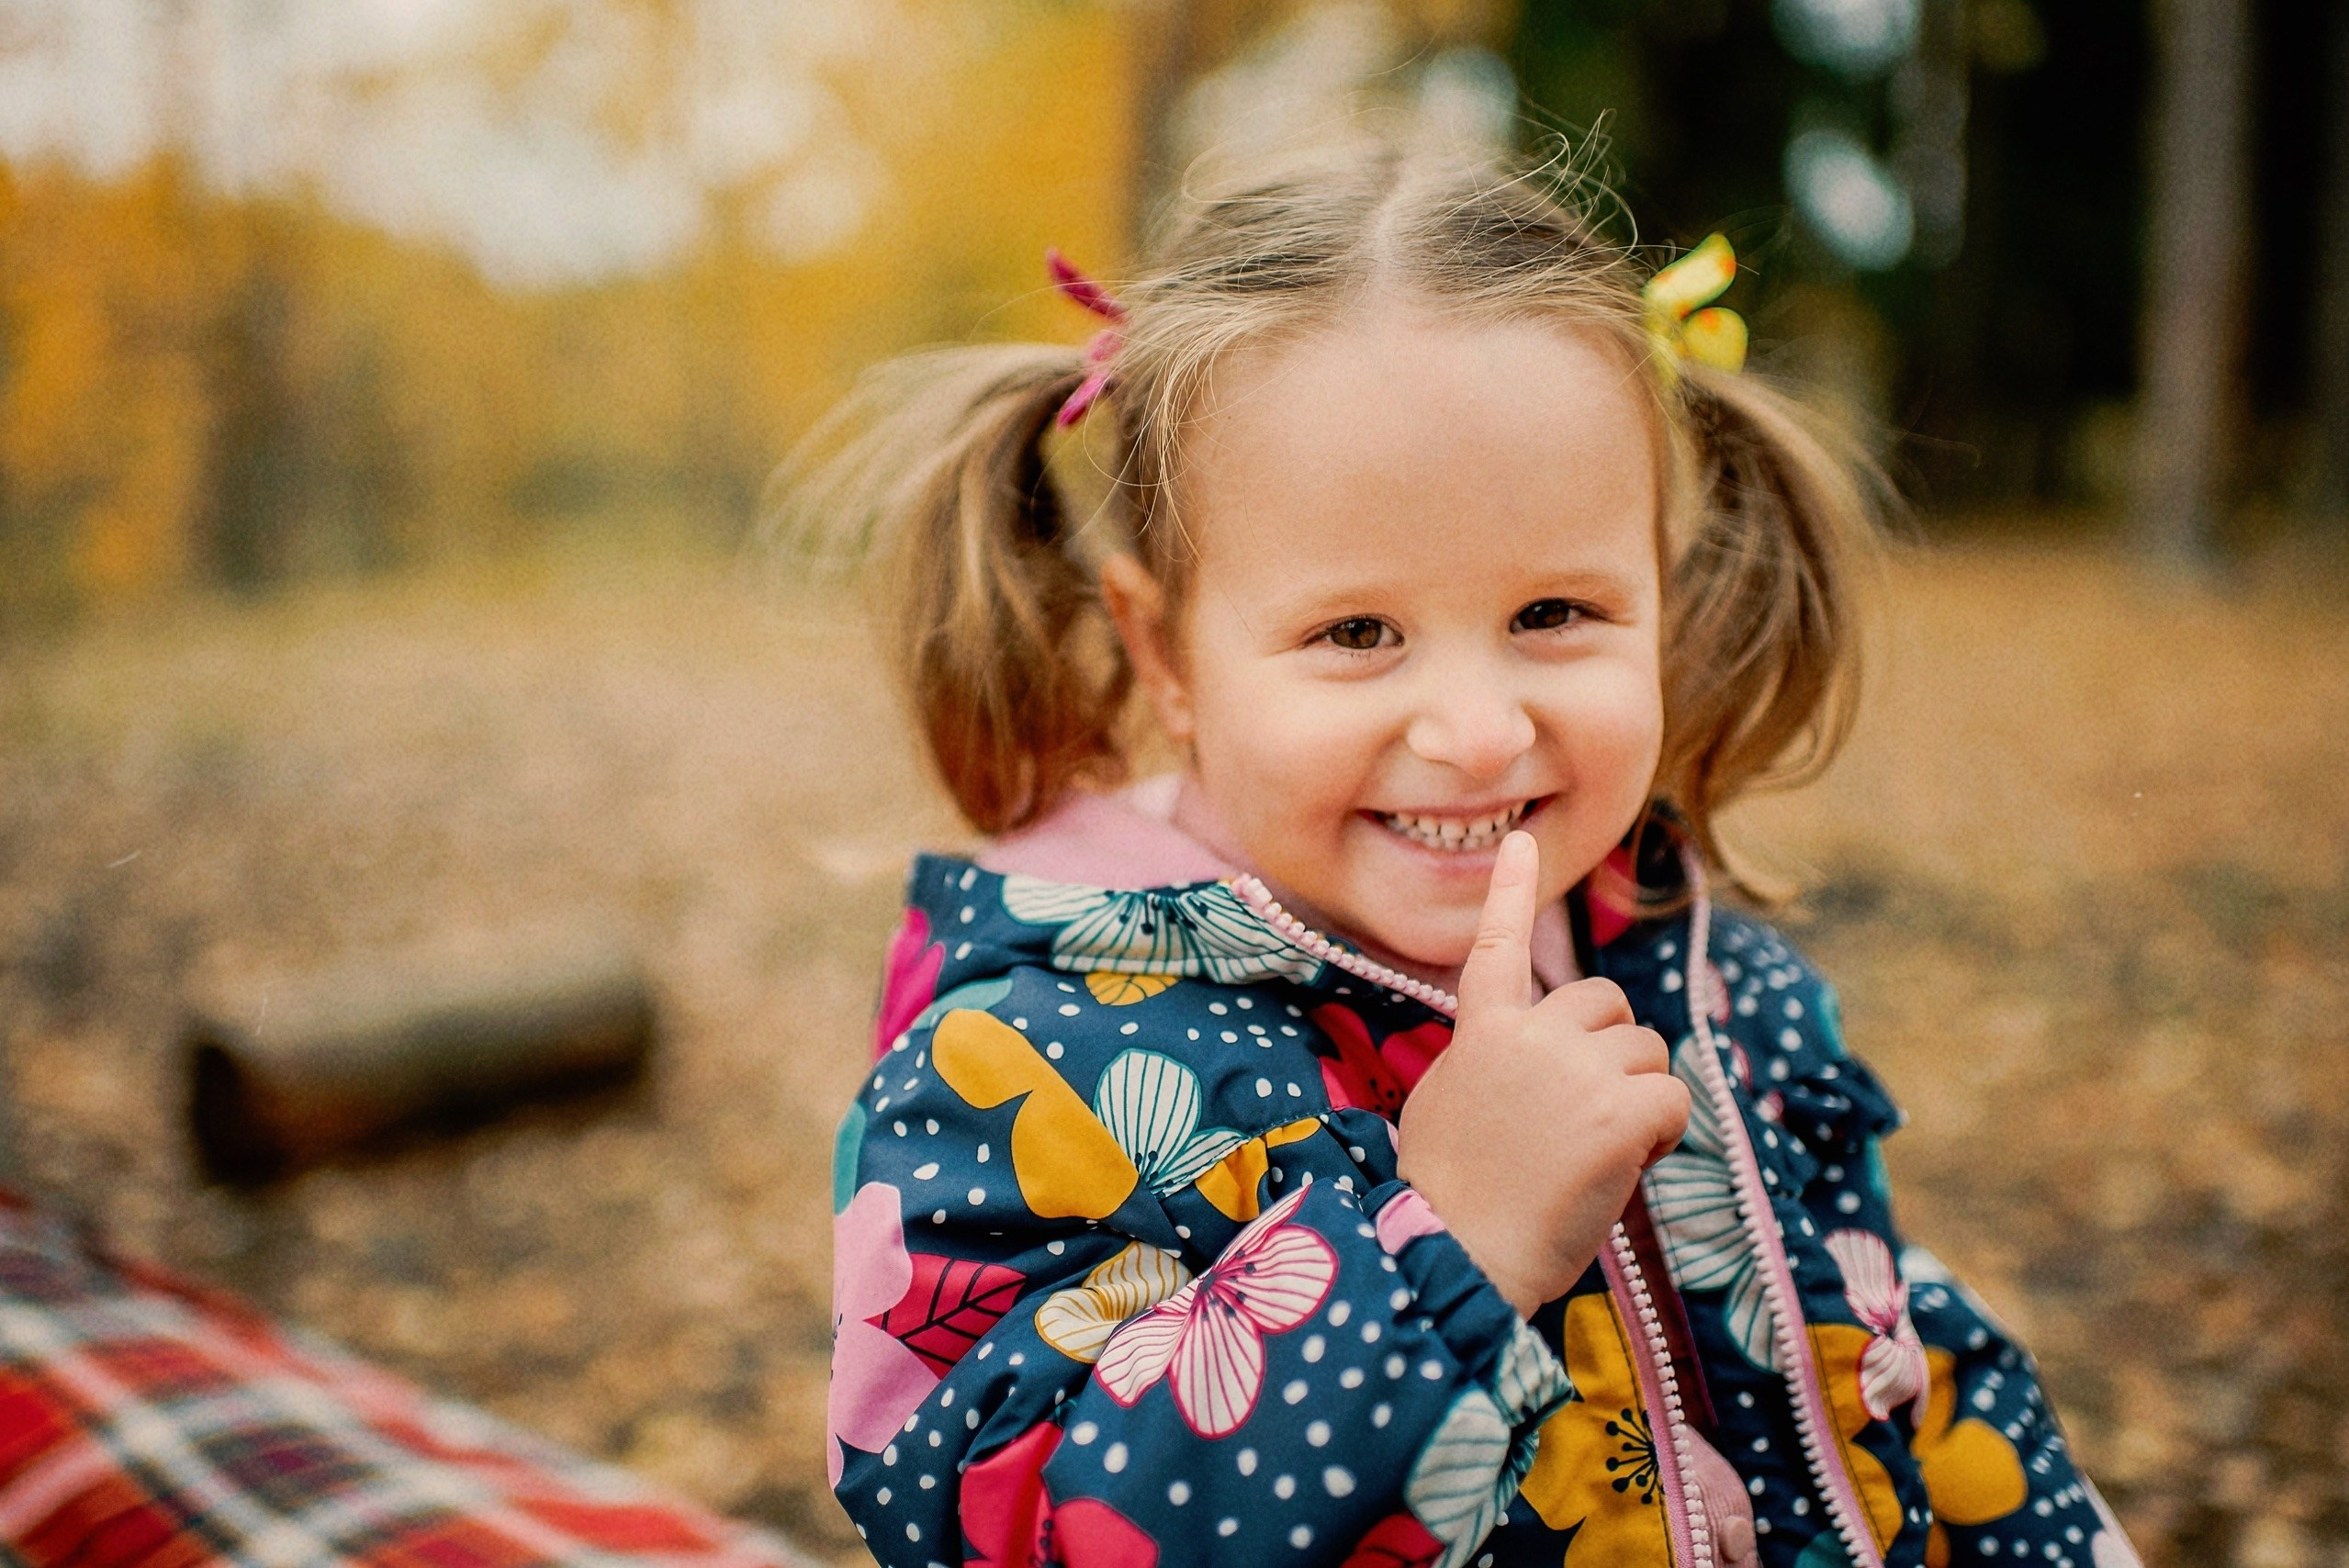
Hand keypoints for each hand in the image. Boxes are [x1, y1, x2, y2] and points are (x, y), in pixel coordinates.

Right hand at [1396, 831, 1690, 1315]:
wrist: (1455, 1255)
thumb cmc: (1450, 1199)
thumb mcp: (1452, 1103)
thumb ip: (1494, 1062)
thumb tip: (1539, 1060)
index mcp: (1479, 1031)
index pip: (1498, 946)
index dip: (1512, 891)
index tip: (1522, 841)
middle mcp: (1530, 1034)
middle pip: (1607, 1004)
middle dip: (1614, 1050)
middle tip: (1587, 1115)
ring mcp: (1577, 1070)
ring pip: (1648, 1053)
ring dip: (1639, 1098)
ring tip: (1596, 1153)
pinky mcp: (1621, 1113)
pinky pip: (1673, 1100)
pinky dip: (1663, 1136)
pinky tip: (1626, 1166)